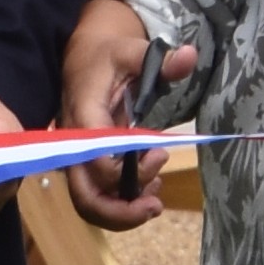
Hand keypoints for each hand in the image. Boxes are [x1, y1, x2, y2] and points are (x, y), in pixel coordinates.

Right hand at [58, 0, 188, 228]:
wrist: (84, 59)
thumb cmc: (108, 57)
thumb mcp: (134, 52)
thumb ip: (161, 61)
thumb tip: (189, 55)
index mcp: (84, 117)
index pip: (97, 160)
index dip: (130, 170)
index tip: (160, 153)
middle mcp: (75, 145)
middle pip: (84, 196)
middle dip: (120, 212)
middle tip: (155, 206)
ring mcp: (78, 159)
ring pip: (89, 203)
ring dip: (123, 212)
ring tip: (154, 200)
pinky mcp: (86, 164)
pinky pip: (97, 195)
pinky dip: (122, 201)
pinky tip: (148, 186)